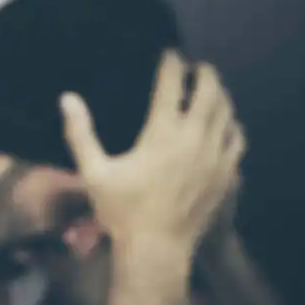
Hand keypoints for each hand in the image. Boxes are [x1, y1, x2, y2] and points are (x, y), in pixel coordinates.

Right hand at [59, 50, 244, 255]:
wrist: (157, 250)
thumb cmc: (122, 212)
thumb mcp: (94, 173)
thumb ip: (81, 134)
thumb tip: (67, 98)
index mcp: (162, 132)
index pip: (173, 81)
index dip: (172, 62)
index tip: (170, 54)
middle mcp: (194, 138)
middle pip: (210, 89)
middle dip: (204, 72)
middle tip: (196, 68)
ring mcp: (215, 156)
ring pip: (227, 111)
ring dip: (220, 95)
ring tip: (210, 91)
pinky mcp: (226, 174)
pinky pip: (237, 139)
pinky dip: (232, 125)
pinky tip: (224, 125)